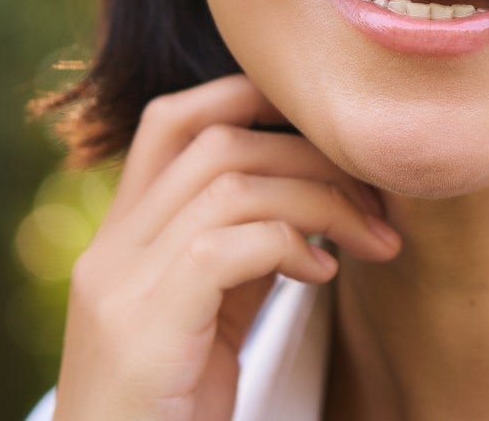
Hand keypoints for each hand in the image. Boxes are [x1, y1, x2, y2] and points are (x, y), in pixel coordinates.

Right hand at [50, 73, 401, 420]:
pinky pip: (228, 246)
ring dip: (320, 200)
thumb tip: (310, 200)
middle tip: (377, 196)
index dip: (252, 98)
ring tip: (371, 240)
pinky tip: (325, 275)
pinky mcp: (142, 327)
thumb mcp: (209, 320)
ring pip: (230, 185)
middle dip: (311, 154)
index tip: (330, 132)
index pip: (174, 121)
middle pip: (216, 140)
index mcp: (121, 239)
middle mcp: (110, 250)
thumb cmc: (171, 411)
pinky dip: (290, 245)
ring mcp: (119, 285)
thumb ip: (241, 256)